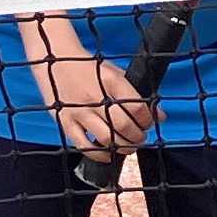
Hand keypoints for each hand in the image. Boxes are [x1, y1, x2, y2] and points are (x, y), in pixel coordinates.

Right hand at [38, 49, 158, 169]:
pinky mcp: (65, 122)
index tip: (149, 124)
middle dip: (138, 136)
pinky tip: (108, 155)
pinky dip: (99, 155)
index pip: (137, 108)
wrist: (56, 61)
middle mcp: (95, 96)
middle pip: (124, 125)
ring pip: (107, 138)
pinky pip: (83, 145)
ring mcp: (79, 111)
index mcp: (111, 81)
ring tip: (127, 146)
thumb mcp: (115, 73)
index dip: (148, 120)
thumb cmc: (90, 69)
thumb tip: (160, 116)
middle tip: (140, 137)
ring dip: (123, 147)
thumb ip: (136, 94)